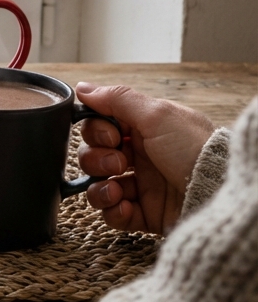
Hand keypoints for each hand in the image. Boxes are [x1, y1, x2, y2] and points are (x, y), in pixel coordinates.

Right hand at [75, 83, 215, 233]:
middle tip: (119, 163)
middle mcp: (140, 156)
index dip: (96, 131)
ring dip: (99, 188)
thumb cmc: (194, 148)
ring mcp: (141, 185)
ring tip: (117, 190)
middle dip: (96, 159)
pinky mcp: (144, 213)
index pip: (100, 126)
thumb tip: (82, 88)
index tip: (111, 136)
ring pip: (98, 185)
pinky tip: (124, 206)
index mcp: (143, 130)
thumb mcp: (157, 115)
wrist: (217, 191)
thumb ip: (118, 99)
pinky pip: (112, 213)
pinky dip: (113, 211)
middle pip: (93, 156)